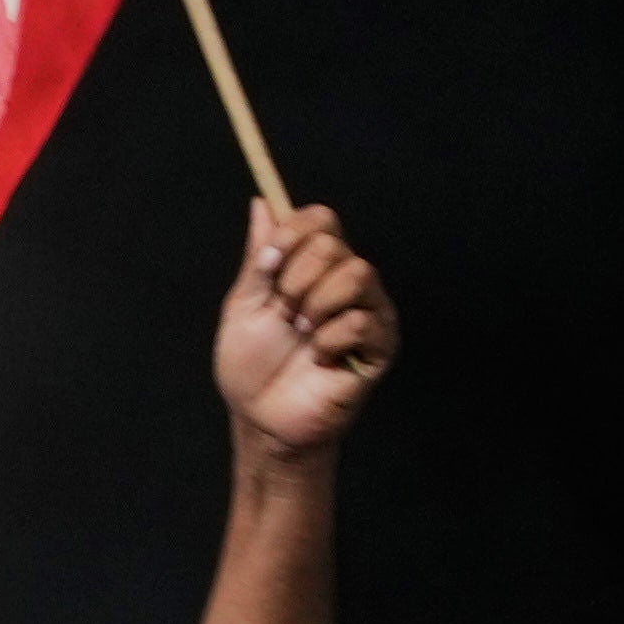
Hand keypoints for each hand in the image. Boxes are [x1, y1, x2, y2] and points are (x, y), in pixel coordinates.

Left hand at [219, 198, 395, 452]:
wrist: (261, 420)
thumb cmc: (250, 367)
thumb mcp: (243, 306)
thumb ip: (258, 257)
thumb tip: (262, 203)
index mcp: (313, 268)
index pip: (322, 220)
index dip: (295, 232)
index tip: (269, 262)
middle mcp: (346, 282)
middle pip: (334, 244)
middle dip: (296, 279)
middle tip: (285, 313)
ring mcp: (367, 311)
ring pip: (356, 274)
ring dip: (316, 306)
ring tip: (302, 334)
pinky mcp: (381, 345)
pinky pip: (362, 320)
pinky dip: (331, 339)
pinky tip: (321, 359)